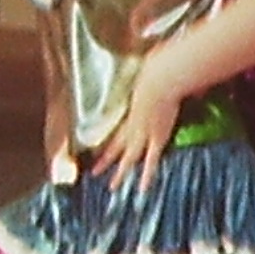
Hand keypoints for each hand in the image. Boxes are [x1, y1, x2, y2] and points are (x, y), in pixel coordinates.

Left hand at [93, 69, 187, 193]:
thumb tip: (157, 64)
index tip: (96, 148)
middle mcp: (132, 126)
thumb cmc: (157, 71)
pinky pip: (150, 162)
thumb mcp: (151, 73)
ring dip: (120, 174)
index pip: (116, 130)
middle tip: (94, 172)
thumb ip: (152, 73)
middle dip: (104, 160)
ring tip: (113, 187)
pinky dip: (146, 177)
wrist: (159, 79)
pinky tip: (143, 189)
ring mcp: (142, 134)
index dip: (106, 141)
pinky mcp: (155, 139)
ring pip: (128, 158)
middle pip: (115, 147)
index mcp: (130, 111)